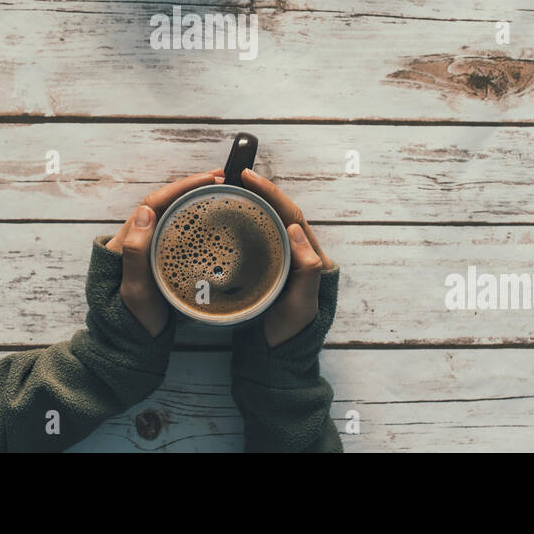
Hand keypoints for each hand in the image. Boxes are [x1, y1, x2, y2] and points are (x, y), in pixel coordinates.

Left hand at [105, 169, 221, 336]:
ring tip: (218, 191)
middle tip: (221, 180)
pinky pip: (174, 230)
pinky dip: (191, 218)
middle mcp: (136, 239)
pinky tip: (208, 218)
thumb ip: (136, 252)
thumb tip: (147, 211)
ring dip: (191, 199)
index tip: (208, 179)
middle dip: (190, 187)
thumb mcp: (135, 289)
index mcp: (127, 240)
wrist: (130, 345)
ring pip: (169, 214)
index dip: (181, 187)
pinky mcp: (157, 258)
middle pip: (163, 202)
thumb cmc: (133, 320)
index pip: (155, 202)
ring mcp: (147, 248)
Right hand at [239, 168, 331, 347]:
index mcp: (308, 255)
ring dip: (250, 204)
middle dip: (258, 191)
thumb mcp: (303, 305)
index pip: (290, 213)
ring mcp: (279, 259)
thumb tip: (296, 230)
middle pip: (277, 212)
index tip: (249, 177)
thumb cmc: (292, 331)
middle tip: (233, 177)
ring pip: (265, 223)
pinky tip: (224, 220)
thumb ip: (307, 270)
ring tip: (227, 190)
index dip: (271, 192)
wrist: (278, 356)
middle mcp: (295, 252)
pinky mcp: (263, 268)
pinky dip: (241, 225)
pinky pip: (254, 239)